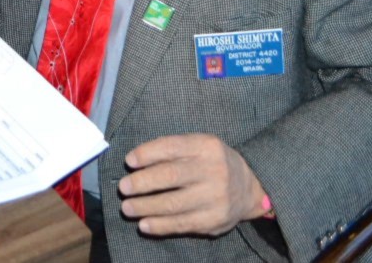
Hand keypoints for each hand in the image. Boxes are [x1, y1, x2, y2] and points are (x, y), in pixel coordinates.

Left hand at [118, 134, 269, 236]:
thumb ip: (172, 150)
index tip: (129, 161)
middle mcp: (213, 170)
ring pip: (174, 203)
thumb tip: (135, 162)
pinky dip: (160, 226)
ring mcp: (215, 197)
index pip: (172, 147)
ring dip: (145, 207)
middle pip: (171, 176)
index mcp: (206, 146)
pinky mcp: (214, 220)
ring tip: (127, 208)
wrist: (249, 187)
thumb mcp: (198, 146)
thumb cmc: (211, 162)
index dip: (147, 154)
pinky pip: (182, 224)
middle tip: (123, 188)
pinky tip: (144, 224)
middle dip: (142, 182)